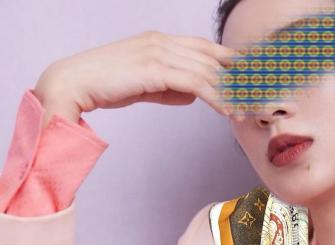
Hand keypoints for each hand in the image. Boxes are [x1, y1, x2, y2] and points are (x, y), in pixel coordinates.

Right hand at [33, 30, 236, 127]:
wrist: (75, 82)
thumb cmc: (108, 83)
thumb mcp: (146, 84)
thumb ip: (170, 86)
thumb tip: (193, 95)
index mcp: (161, 42)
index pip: (204, 48)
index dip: (228, 61)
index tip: (248, 76)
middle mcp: (164, 42)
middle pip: (211, 59)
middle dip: (237, 79)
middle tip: (256, 96)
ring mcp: (159, 53)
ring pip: (207, 72)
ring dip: (229, 93)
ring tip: (246, 110)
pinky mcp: (155, 69)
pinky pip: (195, 84)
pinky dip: (215, 98)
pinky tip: (227, 111)